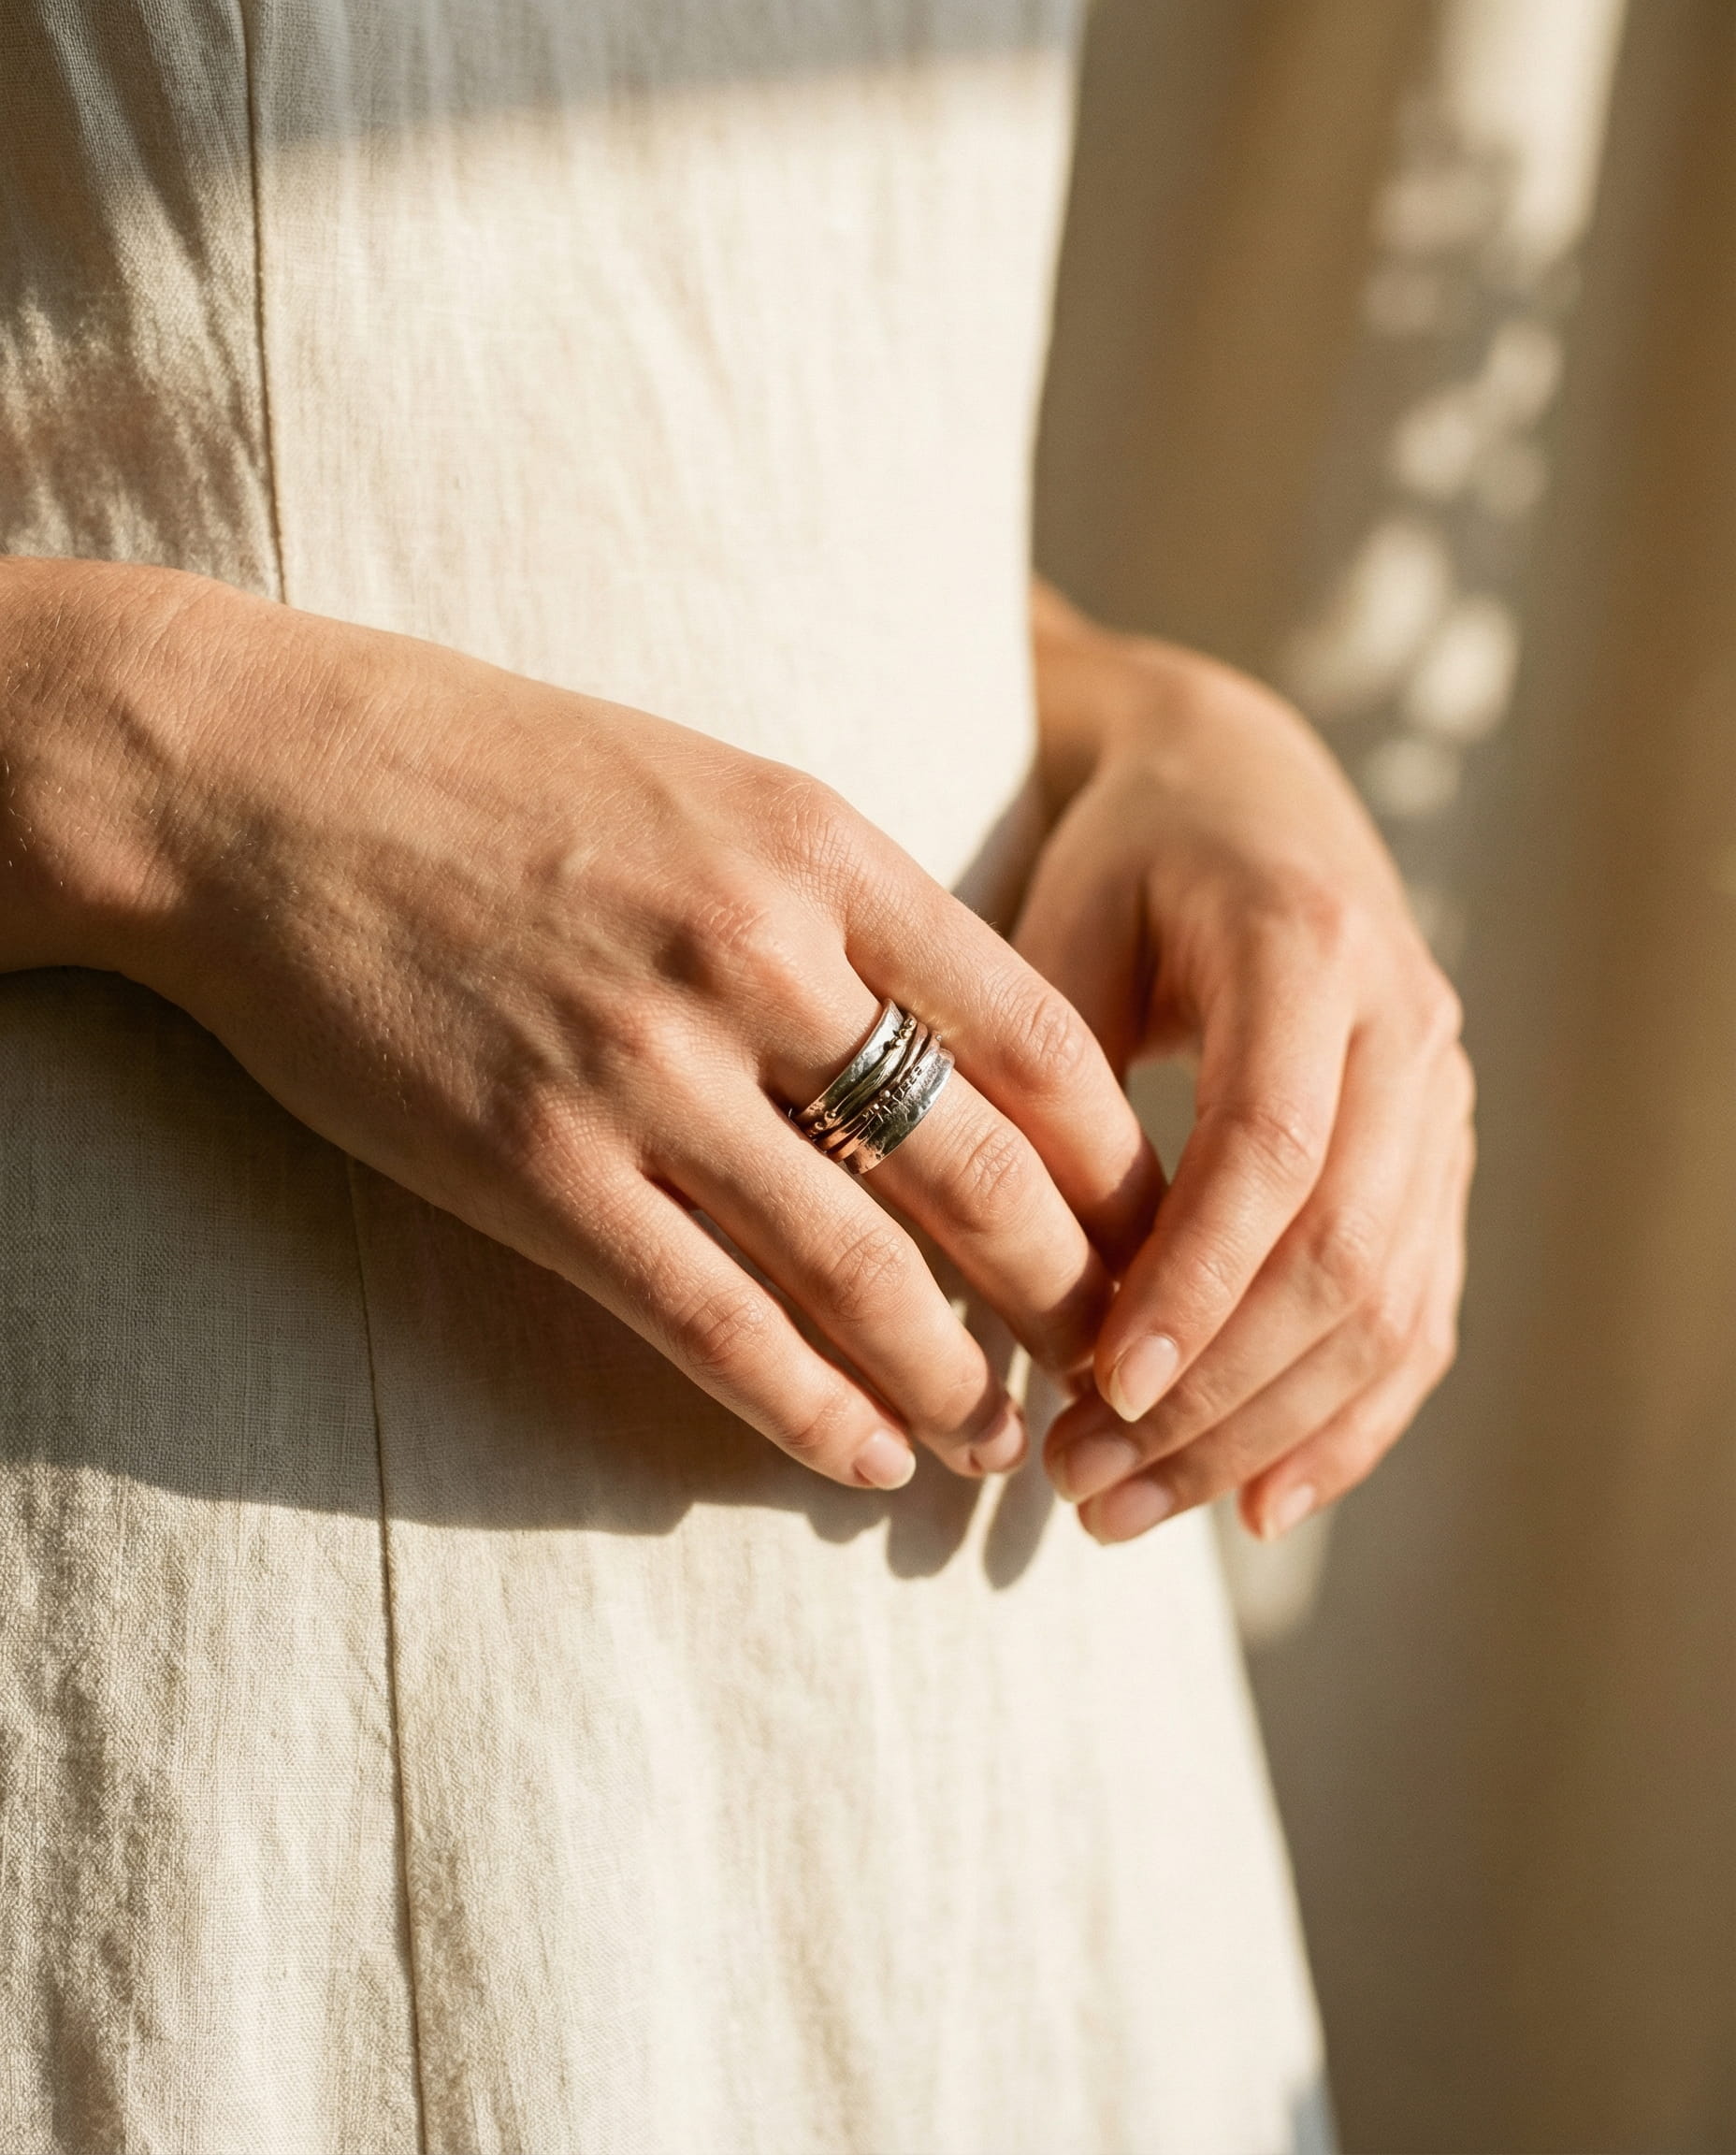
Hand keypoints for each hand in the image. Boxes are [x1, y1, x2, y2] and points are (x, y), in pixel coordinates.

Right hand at [3, 560, 1158, 1492]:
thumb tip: (960, 1034)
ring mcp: (642, 1069)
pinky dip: (806, 1406)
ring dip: (950, 1379)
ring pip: (858, 1269)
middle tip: (1116, 1371)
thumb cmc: (495, 774)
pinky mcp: (533, 1165)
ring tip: (998, 1444)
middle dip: (1070, 1295)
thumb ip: (841, 902)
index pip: (1040, 1037)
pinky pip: (710, 1319)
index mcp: (821, 850)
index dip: (1117, 1166)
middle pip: (980, 1170)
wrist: (263, 777)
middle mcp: (756, 959)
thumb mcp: (709, 788)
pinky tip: (861, 1458)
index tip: (1152, 1235)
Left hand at [1017, 585, 1472, 1542]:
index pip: (1272, 1145)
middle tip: (1082, 1483)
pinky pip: (1421, 1317)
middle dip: (1215, 1391)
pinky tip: (1259, 1504)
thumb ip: (1044, 1081)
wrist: (1244, 792)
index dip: (1194, 1278)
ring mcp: (1443, 1099)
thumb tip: (1011, 1285)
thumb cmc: (1122, 861)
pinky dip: (1346, 1423)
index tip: (1100, 1386)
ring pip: (1389, 1307)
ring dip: (1263, 1432)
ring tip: (1127, 1508)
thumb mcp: (1060, 924)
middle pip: (1344, 1251)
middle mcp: (1408, 1025)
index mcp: (1309, 945)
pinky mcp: (1440, 1160)